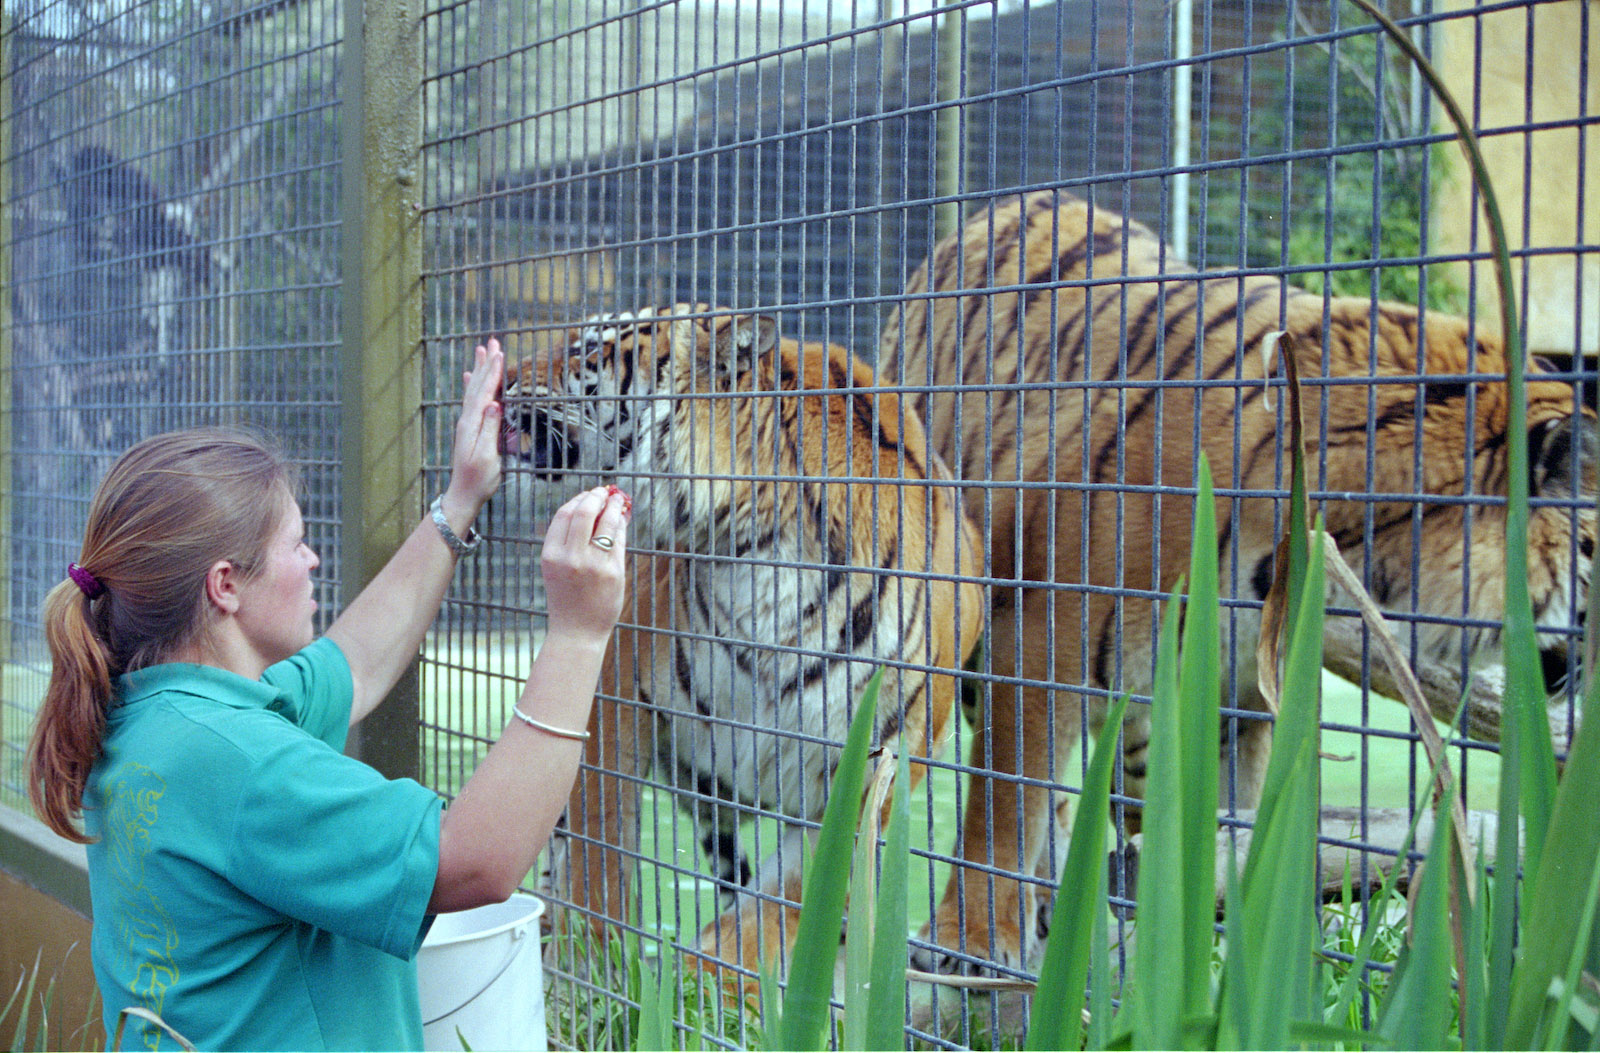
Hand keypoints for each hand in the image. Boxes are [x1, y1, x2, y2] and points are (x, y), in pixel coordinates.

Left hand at [440, 339, 505, 522]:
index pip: (485, 392)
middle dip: (486, 363)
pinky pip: (471, 399)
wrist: (463, 494)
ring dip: (479, 369)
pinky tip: (469, 376)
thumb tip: (494, 404)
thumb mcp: (488, 456)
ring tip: (482, 350)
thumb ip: (489, 429)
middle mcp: (467, 419)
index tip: (500, 353)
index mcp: (472, 424)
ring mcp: (466, 423)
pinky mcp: (469, 428)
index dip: (493, 372)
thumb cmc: (479, 479)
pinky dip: (471, 384)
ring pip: (473, 389)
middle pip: (477, 385)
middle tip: (492, 341)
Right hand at [540, 485, 629, 643]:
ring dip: (614, 507)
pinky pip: (619, 541)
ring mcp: (593, 564)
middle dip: (596, 497)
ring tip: (618, 501)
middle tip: (604, 492)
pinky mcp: (613, 572)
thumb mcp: (555, 568)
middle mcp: (570, 557)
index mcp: (551, 555)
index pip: (564, 515)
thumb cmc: (567, 599)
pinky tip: (622, 521)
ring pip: (606, 523)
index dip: (578, 499)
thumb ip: (567, 541)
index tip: (587, 494)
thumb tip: (589, 508)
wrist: (577, 632)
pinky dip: (621, 527)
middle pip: (584, 512)